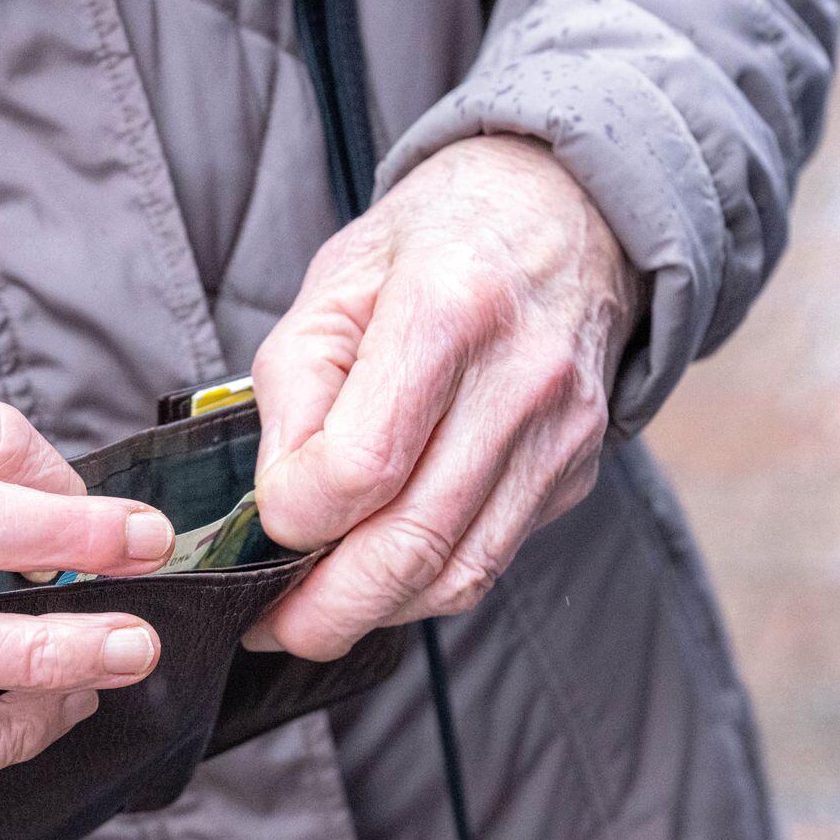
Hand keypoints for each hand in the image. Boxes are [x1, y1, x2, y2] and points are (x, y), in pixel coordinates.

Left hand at [247, 134, 645, 659]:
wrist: (568, 211)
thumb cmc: (435, 241)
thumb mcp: (336, 279)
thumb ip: (294, 385)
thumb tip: (278, 502)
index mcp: (448, 310)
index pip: (362, 466)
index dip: (296, 515)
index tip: (265, 516)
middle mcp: (520, 380)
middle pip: (414, 543)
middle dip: (327, 610)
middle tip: (270, 628)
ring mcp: (561, 434)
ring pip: (459, 575)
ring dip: (375, 614)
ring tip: (314, 614)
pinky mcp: (575, 472)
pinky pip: (490, 560)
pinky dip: (425, 587)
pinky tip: (378, 576)